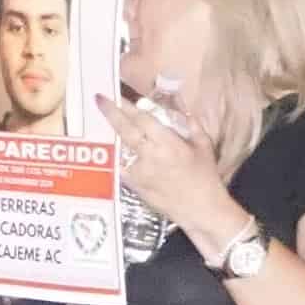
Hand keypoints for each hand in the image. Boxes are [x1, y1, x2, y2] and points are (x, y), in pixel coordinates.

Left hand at [111, 93, 237, 246]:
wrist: (200, 210)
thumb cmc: (205, 177)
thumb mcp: (204, 145)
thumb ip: (191, 124)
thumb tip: (180, 106)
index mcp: (168, 144)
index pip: (143, 119)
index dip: (128, 106)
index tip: (116, 95)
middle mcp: (151, 156)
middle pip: (126, 130)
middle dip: (111, 113)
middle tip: (99, 99)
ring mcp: (140, 172)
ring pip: (120, 147)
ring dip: (110, 132)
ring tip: (100, 119)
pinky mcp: (135, 185)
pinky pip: (120, 166)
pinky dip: (115, 155)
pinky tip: (109, 145)